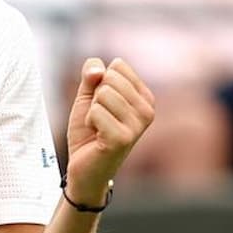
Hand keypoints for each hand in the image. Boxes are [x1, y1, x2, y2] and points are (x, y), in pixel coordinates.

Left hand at [64, 58, 154, 206]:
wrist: (84, 167)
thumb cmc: (89, 132)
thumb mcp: (87, 96)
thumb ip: (92, 74)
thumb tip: (99, 70)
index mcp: (144, 97)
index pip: (118, 66)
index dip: (99, 83)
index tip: (103, 104)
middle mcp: (147, 110)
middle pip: (110, 77)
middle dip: (95, 97)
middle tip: (99, 118)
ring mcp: (137, 125)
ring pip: (103, 94)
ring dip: (92, 111)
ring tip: (99, 128)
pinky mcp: (123, 138)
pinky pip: (96, 111)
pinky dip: (90, 122)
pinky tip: (97, 136)